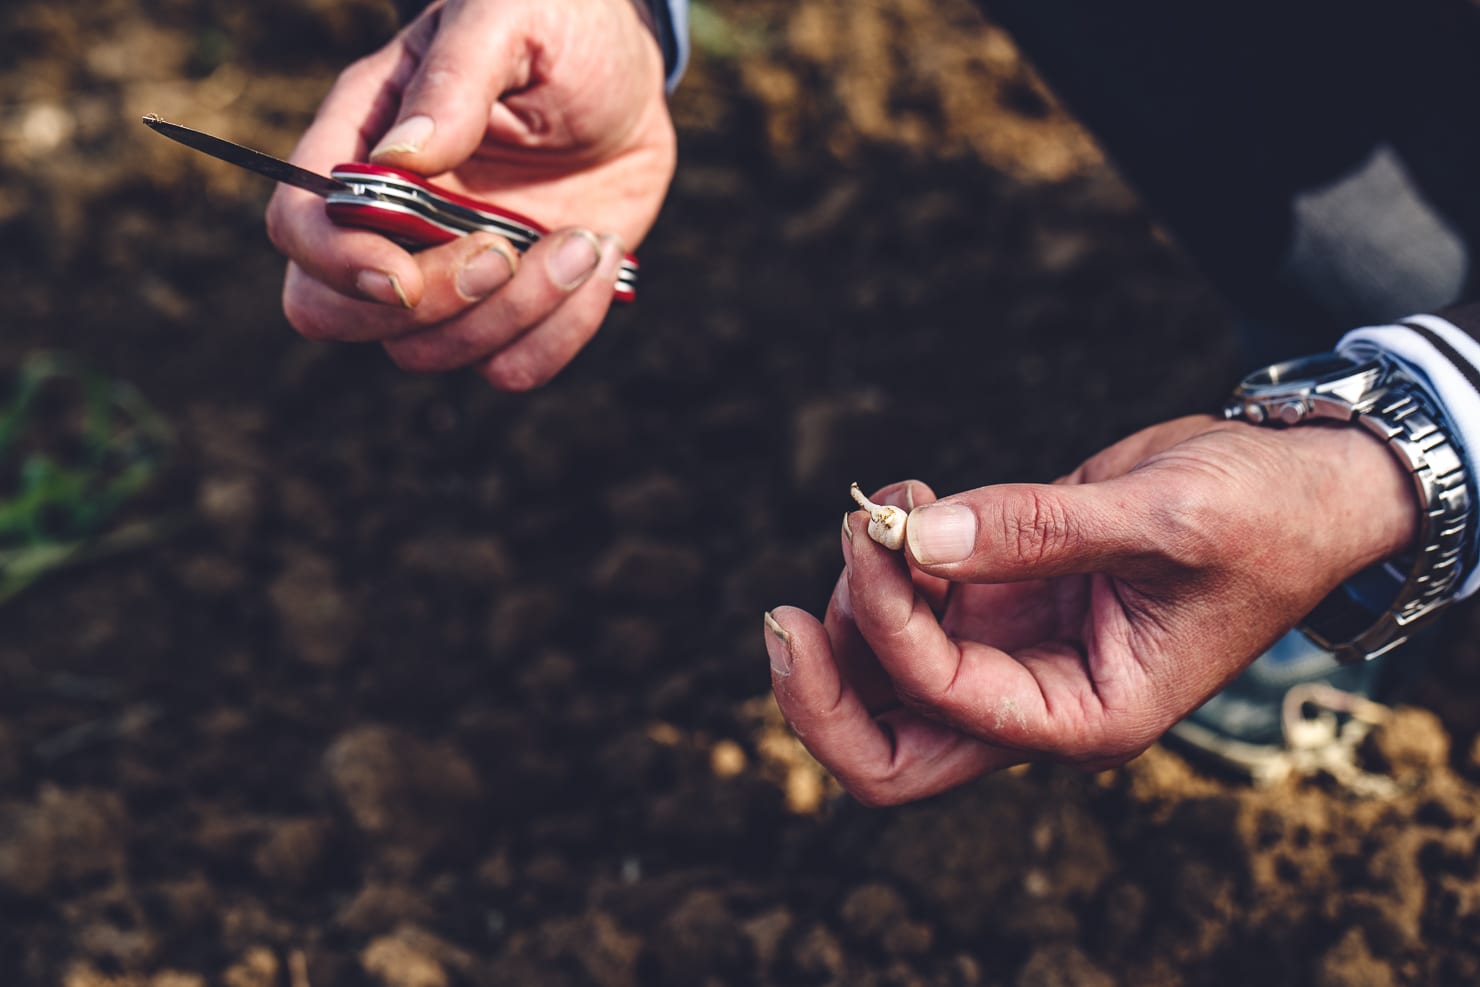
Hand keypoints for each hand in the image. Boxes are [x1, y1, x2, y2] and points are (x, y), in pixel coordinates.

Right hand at [265, 0, 675, 389]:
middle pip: (338, 316)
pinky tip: (597, 258)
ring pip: (430, 353)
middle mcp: (391, 222)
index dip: (333, 265)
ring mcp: (449, 272)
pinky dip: (560, 334)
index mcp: (363, 143)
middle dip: (426, 306)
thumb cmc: (556, 25)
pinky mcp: (513, 307)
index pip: (299, 229)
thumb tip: (406, 157)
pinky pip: (510, 368)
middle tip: (505, 251)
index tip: (399, 273)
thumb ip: (456, 78)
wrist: (629, 74)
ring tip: (583, 241)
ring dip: (513, 316)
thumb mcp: (509, 18)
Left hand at [763, 415, 1418, 804]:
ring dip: (854, 600)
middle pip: (888, 749)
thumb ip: (1036, 530)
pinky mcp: (1001, 596)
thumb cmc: (1262, 515)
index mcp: (1085, 716)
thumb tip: (914, 538)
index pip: (943, 710)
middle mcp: (1037, 698)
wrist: (1297, 484)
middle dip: (823, 693)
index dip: (888, 630)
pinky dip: (885, 559)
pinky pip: (911, 602)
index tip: (876, 534)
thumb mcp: (1165, 519)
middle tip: (784, 615)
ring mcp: (1013, 650)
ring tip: (878, 508)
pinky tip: (906, 498)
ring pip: (885, 672)